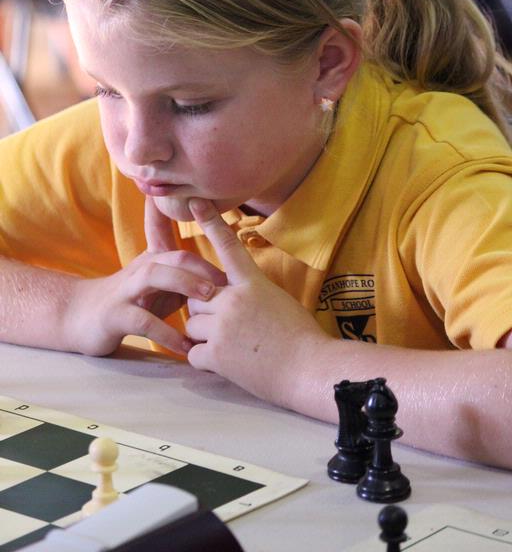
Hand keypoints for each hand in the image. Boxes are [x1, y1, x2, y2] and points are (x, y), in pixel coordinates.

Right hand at [66, 197, 224, 355]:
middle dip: (204, 266)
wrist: (80, 317)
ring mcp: (126, 290)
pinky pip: (143, 322)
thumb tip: (229, 277)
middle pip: (175, 256)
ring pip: (155, 275)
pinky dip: (167, 334)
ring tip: (208, 299)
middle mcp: (142, 268)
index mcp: (155, 259)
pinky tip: (185, 347)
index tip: (226, 237)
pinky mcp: (115, 316)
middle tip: (230, 283)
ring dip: (184, 283)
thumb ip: (187, 275)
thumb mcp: (160, 282)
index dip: (197, 234)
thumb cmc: (132, 301)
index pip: (180, 240)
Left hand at [185, 198, 329, 406]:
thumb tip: (228, 297)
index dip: (210, 222)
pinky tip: (229, 365)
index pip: (227, 247)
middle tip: (232, 330)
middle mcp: (233, 299)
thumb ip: (250, 294)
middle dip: (205, 312)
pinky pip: (193, 353)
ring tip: (233, 348)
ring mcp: (223, 326)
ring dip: (203, 337)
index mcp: (252, 283)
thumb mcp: (278, 301)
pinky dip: (206, 361)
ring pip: (191, 324)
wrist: (311, 370)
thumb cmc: (302, 338)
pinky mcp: (217, 354)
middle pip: (196, 298)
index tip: (195, 201)